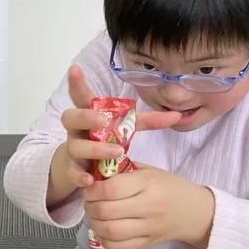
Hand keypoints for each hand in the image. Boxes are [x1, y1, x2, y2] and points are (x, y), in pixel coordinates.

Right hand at [48, 67, 180, 204]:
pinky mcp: (72, 170)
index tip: (74, 68)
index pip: (80, 97)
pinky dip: (80, 176)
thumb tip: (177, 115)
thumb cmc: (103, 142)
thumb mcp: (124, 129)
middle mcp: (77, 131)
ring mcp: (73, 150)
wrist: (80, 168)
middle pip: (71, 117)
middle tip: (104, 120)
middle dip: (86, 117)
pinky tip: (90, 180)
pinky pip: (73, 173)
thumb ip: (147, 122)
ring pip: (76, 146)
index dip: (76, 83)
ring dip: (95, 149)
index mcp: (89, 116)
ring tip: (116, 152)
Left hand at [83, 164, 214, 248]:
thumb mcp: (149, 171)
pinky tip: (103, 232)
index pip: (111, 189)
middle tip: (89, 202)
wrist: (196, 212)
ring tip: (96, 216)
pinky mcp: (148, 243)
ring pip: (111, 232)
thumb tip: (94, 172)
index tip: (89, 188)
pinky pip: (120, 248)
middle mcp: (148, 207)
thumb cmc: (169, 187)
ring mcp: (148, 228)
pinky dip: (105, 242)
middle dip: (90, 206)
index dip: (93, 190)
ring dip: (95, 224)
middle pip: (107, 211)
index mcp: (148, 184)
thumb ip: (123, 170)